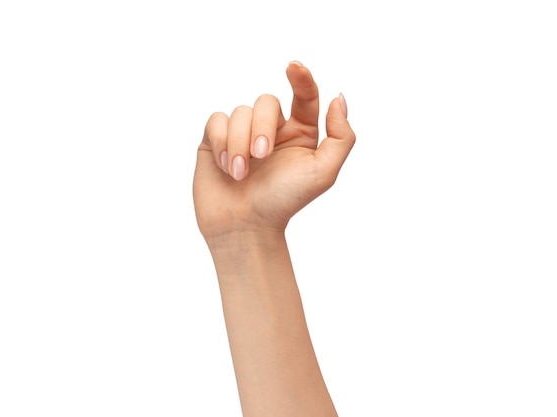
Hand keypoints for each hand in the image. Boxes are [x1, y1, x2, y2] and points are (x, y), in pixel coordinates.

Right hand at [193, 62, 355, 240]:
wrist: (244, 227)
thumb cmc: (283, 202)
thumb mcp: (323, 173)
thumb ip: (340, 137)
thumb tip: (338, 99)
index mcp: (300, 133)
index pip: (304, 96)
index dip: (301, 78)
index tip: (293, 67)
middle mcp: (271, 129)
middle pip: (266, 102)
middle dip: (262, 127)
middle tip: (261, 156)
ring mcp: (242, 133)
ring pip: (240, 112)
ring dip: (240, 143)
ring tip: (241, 173)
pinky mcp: (216, 139)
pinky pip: (216, 121)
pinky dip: (222, 143)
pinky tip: (227, 168)